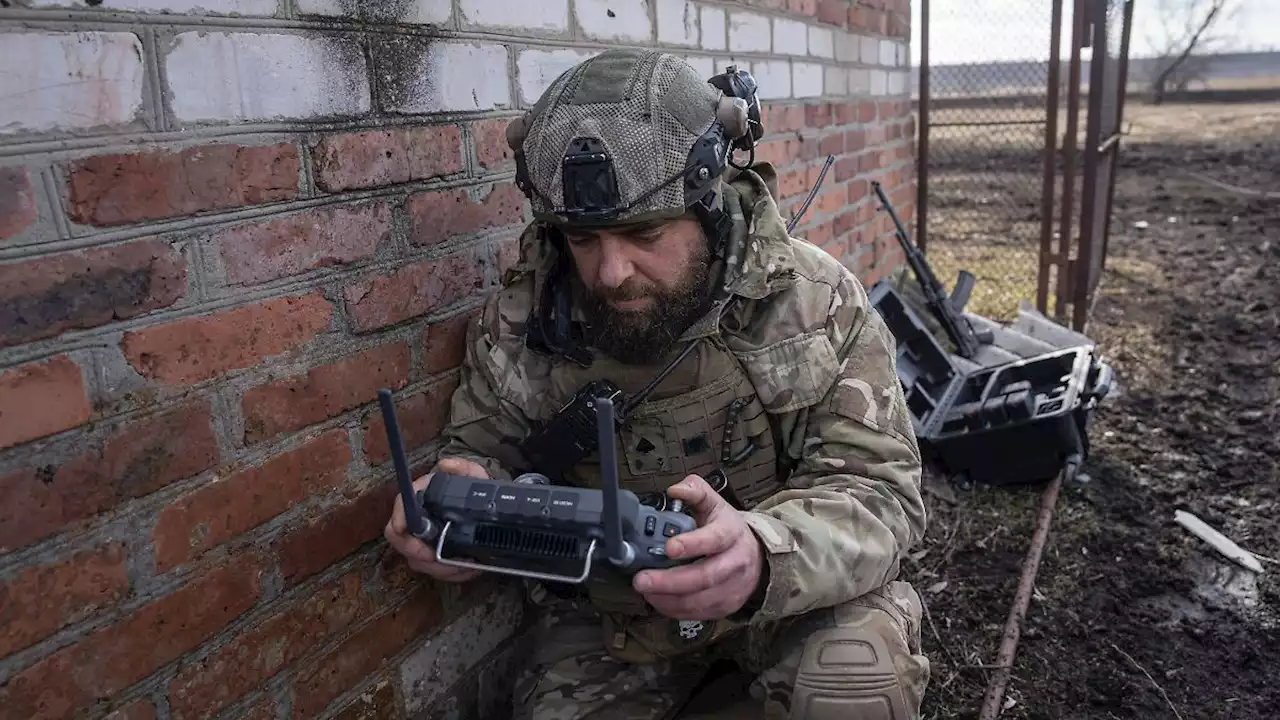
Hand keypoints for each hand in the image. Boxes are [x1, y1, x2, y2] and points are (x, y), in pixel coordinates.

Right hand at [384, 457, 488, 582]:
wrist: (489, 509)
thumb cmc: (476, 490)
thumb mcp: (474, 475)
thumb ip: (463, 468)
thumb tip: (446, 465)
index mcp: (422, 498)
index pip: (400, 508)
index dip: (400, 520)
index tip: (407, 531)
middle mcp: (418, 520)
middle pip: (402, 542)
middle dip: (418, 553)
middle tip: (438, 558)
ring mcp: (425, 541)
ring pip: (419, 561)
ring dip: (440, 568)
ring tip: (465, 565)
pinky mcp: (436, 557)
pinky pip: (436, 571)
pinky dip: (452, 573)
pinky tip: (469, 569)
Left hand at [633, 474, 764, 620]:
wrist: (757, 557)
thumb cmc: (728, 530)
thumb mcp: (715, 504)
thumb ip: (695, 491)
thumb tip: (675, 489)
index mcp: (731, 533)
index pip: (714, 539)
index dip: (691, 544)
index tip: (668, 547)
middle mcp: (735, 562)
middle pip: (704, 576)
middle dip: (669, 581)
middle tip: (641, 579)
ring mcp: (732, 588)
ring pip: (699, 600)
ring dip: (667, 598)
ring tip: (645, 589)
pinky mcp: (725, 606)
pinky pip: (697, 613)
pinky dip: (673, 609)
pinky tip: (657, 599)